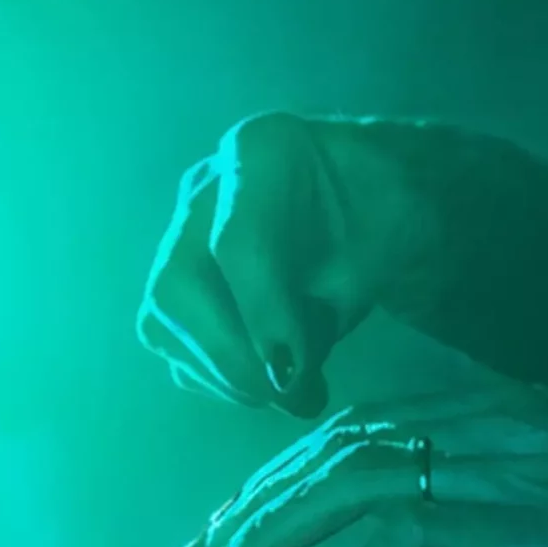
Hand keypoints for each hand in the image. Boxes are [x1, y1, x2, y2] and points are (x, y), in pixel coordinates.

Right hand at [136, 113, 442, 420]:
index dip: (262, 315)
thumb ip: (334, 300)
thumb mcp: (382, 247)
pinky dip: (223, 379)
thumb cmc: (383, 214)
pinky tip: (273, 375)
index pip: (238, 241)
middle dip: (235, 358)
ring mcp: (178, 236)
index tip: (294, 371)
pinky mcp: (172, 290)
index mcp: (263, 151)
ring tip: (298, 391)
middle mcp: (204, 189)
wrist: (368, 204)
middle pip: (180, 287)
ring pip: (163, 324)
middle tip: (296, 396)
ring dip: (229, 377)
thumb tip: (284, 375)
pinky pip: (176, 349)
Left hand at [166, 380, 547, 546]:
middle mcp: (482, 424)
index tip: (236, 519)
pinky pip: (408, 534)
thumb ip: (492, 511)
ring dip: (274, 530)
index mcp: (493, 411)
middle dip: (254, 504)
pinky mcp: (519, 518)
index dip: (285, 474)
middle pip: (334, 448)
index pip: (358, 427)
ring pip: (348, 479)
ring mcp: (497, 466)